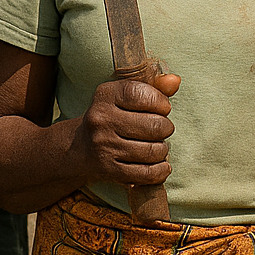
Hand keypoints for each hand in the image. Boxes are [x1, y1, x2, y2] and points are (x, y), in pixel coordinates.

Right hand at [74, 73, 181, 187]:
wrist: (79, 147)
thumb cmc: (113, 116)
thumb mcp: (127, 95)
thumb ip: (154, 85)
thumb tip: (175, 80)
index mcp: (106, 95)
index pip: (142, 95)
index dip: (161, 102)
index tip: (163, 107)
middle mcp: (102, 120)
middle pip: (154, 125)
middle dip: (165, 128)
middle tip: (161, 129)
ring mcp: (104, 146)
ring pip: (153, 151)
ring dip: (163, 149)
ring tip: (157, 146)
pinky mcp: (109, 170)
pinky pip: (146, 173)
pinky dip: (160, 170)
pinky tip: (161, 164)